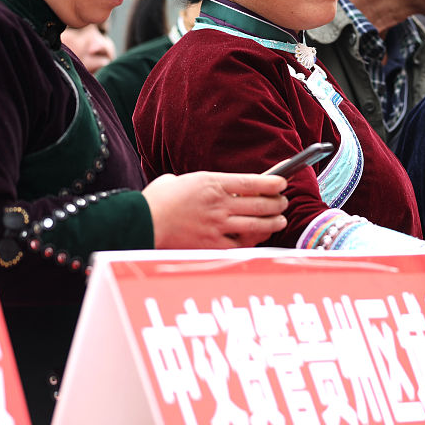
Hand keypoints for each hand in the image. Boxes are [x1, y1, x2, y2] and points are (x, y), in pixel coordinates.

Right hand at [143, 171, 288, 249]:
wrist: (141, 223)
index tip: (282, 182)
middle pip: (261, 204)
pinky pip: (241, 245)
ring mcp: (217, 226)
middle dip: (278, 203)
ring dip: (273, 223)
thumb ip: (200, 182)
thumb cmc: (157, 201)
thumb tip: (211, 186)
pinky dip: (253, 241)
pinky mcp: (212, 245)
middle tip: (283, 202)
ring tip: (279, 220)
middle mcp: (219, 204)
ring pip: (257, 225)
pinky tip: (258, 238)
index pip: (253, 182)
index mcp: (212, 182)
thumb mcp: (180, 180)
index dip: (273, 182)